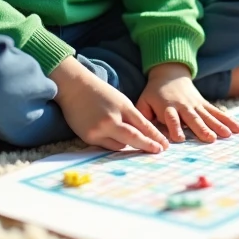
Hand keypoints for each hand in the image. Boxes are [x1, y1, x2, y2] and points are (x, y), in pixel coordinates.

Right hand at [50, 57, 169, 153]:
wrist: (74, 87)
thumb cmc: (99, 92)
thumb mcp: (120, 100)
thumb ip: (131, 117)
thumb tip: (142, 135)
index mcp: (123, 107)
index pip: (143, 125)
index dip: (155, 136)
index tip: (164, 145)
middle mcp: (112, 119)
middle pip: (134, 137)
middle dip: (148, 145)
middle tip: (159, 151)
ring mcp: (100, 129)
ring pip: (121, 145)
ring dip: (129, 145)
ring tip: (135, 144)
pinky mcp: (89, 137)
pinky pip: (107, 146)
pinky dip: (115, 144)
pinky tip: (116, 140)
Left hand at [136, 63, 238, 142]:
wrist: (169, 74)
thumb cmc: (154, 93)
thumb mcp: (143, 102)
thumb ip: (143, 117)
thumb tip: (142, 134)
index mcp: (168, 107)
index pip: (171, 119)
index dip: (175, 128)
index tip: (179, 139)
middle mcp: (184, 107)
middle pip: (193, 118)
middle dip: (201, 128)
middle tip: (210, 139)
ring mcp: (196, 105)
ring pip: (209, 116)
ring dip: (219, 125)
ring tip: (229, 135)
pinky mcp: (204, 104)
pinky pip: (217, 113)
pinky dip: (228, 120)